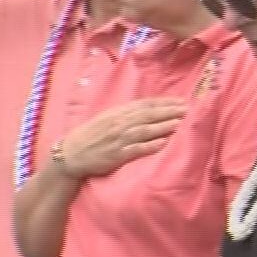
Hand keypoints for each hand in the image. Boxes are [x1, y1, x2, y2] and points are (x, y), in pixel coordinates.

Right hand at [56, 98, 186, 177]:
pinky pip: (137, 149)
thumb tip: (149, 108)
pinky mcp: (117, 156)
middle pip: (147, 115)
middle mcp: (118, 124)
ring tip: (179, 123)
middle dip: (168, 111)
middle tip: (186, 109)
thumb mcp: (106, 118)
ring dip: (163, 126)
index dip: (163, 102)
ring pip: (144, 130)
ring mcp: (118, 140)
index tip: (180, 100)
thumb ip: (125, 113)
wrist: (71, 154)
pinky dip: (151, 146)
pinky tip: (164, 143)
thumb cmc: (90, 136)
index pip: (144, 105)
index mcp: (116, 113)